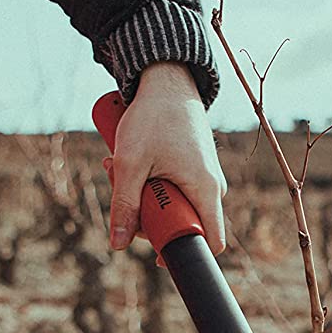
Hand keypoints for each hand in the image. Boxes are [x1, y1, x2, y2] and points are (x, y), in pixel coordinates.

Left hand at [107, 62, 227, 253]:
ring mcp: (204, 176)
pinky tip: (131, 163)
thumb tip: (118, 245)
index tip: (156, 252)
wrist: (166, 79)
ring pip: (173, 205)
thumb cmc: (152, 116)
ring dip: (143, 196)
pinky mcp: (194, 167)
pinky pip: (174, 188)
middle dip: (148, 217)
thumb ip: (124, 204)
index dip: (186, 253)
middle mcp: (212, 186)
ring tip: (118, 167)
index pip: (213, 242)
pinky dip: (150, 182)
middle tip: (122, 192)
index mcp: (206, 189)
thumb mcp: (131, 163)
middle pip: (183, 224)